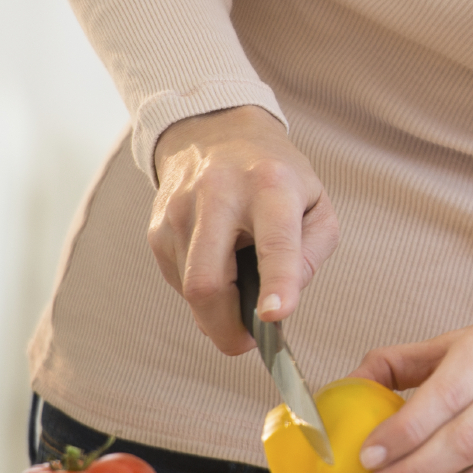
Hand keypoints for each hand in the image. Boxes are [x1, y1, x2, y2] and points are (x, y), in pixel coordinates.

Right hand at [147, 105, 338, 354]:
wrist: (216, 132)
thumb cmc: (276, 175)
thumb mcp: (316, 203)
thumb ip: (312, 253)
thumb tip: (280, 305)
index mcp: (270, 185)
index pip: (274, 241)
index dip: (277, 282)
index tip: (273, 316)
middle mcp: (219, 194)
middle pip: (208, 282)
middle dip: (226, 326)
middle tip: (247, 340)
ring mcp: (180, 212)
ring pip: (189, 289)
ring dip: (215, 310)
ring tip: (239, 285)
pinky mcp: (157, 228)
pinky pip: (177, 281)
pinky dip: (200, 290)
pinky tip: (218, 264)